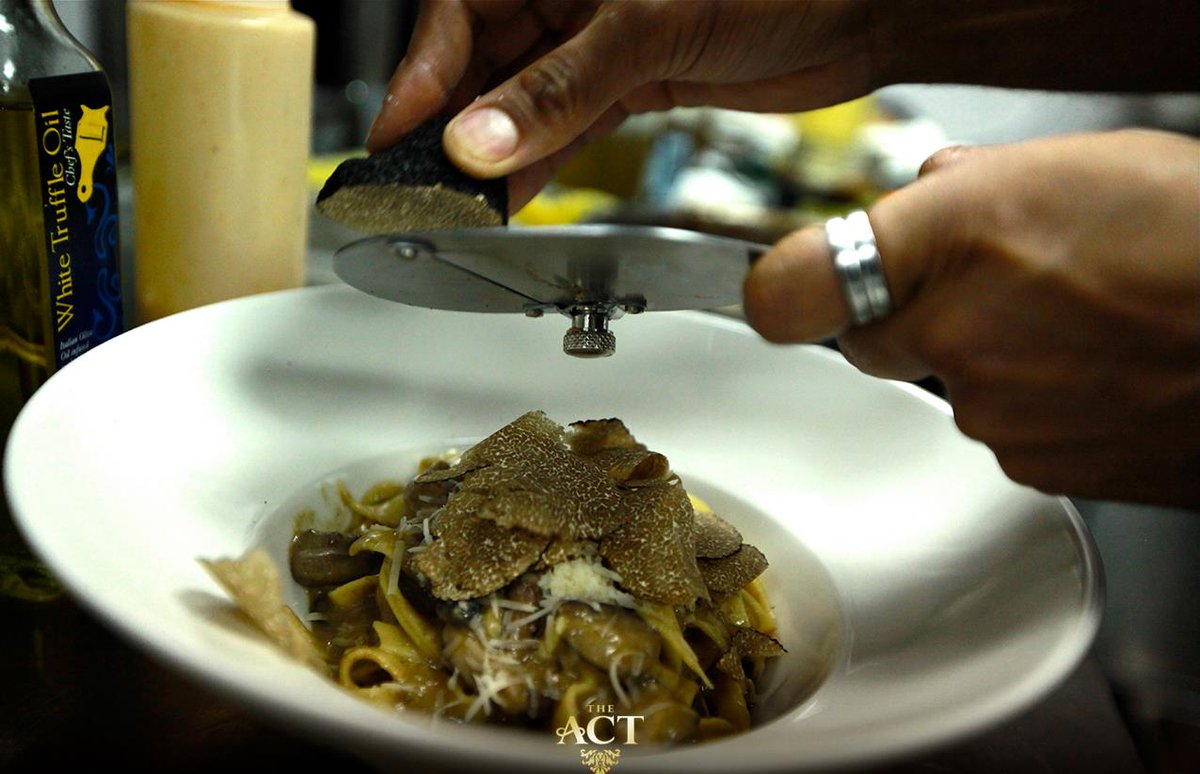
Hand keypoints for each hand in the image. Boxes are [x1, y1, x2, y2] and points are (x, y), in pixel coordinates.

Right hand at [367, 0, 873, 208]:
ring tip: (465, 202)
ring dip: (496, 151)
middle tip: (428, 184)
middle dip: (455, 123)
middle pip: (482, 57)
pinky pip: (567, 119)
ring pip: (523, 97)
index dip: (424, 73)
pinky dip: (542, 158)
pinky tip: (513, 193)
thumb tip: (478, 142)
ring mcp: (599, 32)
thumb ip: (558, 88)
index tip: (400, 135)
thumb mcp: (648, 24)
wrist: (865, 8)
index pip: (458, 7)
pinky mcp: (631, 74)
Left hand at [743, 129, 1199, 506]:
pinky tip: (1093, 369)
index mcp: (954, 235)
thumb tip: (926, 193)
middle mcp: (957, 330)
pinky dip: (1032, 406)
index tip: (792, 291)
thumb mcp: (1081, 163)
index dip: (785, 291)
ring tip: (1075, 325)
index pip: (792, 287)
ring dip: (984, 361)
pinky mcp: (1034, 464)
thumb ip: (975, 182)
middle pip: (867, 341)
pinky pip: (1001, 431)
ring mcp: (993, 408)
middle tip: (993, 288)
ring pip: (943, 388)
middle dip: (911, 317)